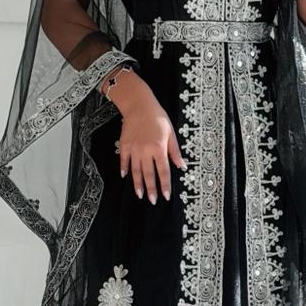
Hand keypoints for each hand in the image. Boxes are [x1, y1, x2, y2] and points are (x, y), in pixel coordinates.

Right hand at [114, 78, 185, 203]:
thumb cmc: (157, 117)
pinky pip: (124, 161)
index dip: (165, 185)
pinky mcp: (124, 145)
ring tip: (139, 195)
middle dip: (151, 189)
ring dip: (138, 184)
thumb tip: (181, 166)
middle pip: (149, 174)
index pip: (163, 171)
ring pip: (136, 171)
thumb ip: (175, 151)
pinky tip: (125, 176)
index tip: (166, 195)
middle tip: (153, 200)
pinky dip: (124, 169)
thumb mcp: (170, 133)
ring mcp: (133, 149)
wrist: (139, 105)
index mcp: (159, 148)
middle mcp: (146, 151)